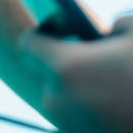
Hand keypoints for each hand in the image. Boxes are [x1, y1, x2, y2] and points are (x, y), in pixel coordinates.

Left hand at [19, 16, 132, 131]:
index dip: (44, 34)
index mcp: (66, 68)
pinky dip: (96, 113)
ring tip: (116, 85)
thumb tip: (110, 32)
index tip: (62, 30)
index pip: (28, 44)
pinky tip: (120, 105)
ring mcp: (70, 128)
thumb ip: (119, 25)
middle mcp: (59, 101)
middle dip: (69, 66)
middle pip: (49, 76)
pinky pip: (82, 122)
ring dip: (83, 92)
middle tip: (98, 61)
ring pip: (66, 102)